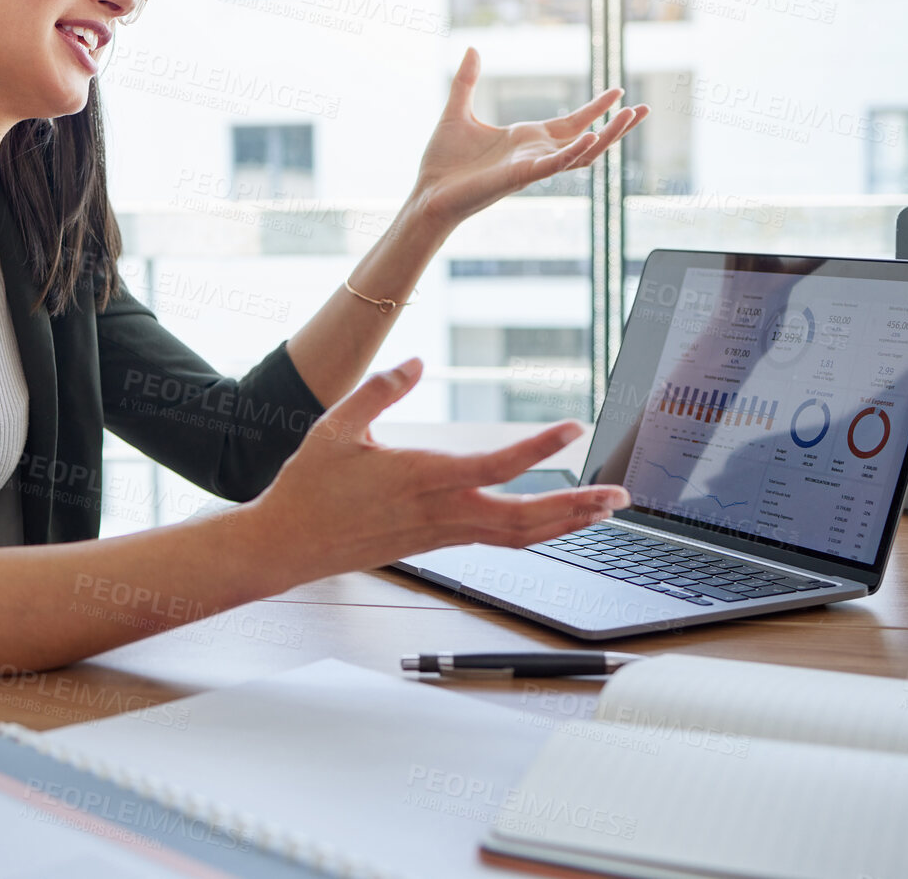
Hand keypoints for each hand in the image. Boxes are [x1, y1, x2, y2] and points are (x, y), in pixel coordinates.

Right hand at [247, 358, 631, 585]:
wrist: (287, 544)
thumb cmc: (309, 486)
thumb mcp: (338, 426)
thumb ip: (380, 391)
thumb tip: (415, 362)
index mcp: (421, 477)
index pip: (495, 464)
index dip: (538, 448)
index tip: (574, 428)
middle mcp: (440, 511)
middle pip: (525, 519)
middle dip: (577, 507)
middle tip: (619, 494)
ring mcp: (440, 533)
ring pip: (516, 537)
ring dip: (565, 524)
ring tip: (603, 510)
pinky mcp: (434, 543)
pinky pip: (495, 541)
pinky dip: (532, 532)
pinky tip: (550, 521)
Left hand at [411, 47, 647, 226]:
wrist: (427, 193)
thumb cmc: (443, 162)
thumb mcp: (456, 111)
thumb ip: (467, 81)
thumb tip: (471, 47)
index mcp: (527, 139)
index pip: (573, 122)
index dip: (597, 108)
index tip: (619, 90)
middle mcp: (536, 153)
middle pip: (589, 138)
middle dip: (619, 126)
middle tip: (647, 109)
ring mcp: (532, 166)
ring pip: (581, 153)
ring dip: (607, 138)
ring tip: (631, 118)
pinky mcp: (520, 177)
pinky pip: (555, 165)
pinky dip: (574, 151)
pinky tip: (592, 136)